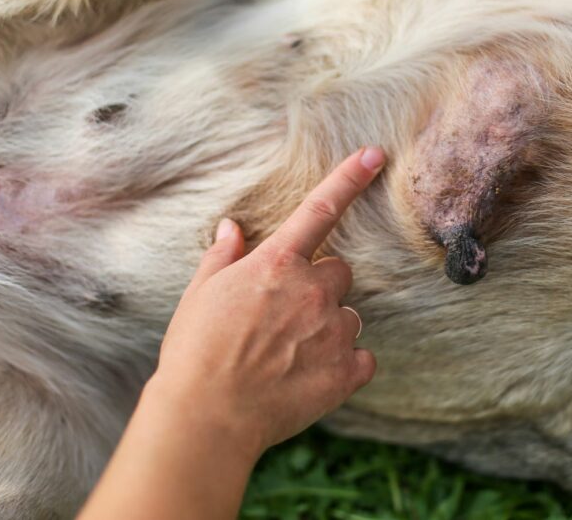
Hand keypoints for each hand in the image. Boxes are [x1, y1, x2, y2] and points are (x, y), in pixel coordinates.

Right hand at [149, 146, 384, 459]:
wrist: (207, 417)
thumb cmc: (195, 353)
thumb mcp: (200, 295)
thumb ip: (223, 257)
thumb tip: (232, 228)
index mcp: (277, 264)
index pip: (321, 209)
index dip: (351, 178)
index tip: (376, 154)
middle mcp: (313, 290)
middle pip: (340, 271)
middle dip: (321, 286)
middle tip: (287, 315)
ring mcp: (334, 330)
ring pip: (349, 315)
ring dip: (330, 327)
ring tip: (291, 354)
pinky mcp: (347, 371)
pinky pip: (363, 357)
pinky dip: (345, 365)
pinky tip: (311, 377)